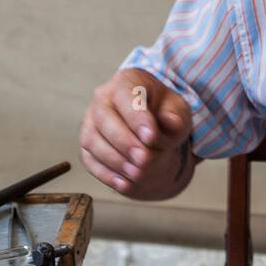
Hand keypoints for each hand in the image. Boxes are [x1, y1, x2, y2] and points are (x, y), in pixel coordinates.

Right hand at [79, 68, 194, 199]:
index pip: (126, 95)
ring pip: (92, 140)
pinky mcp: (88, 145)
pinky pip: (89, 160)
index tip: (151, 137)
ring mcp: (91, 122)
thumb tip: (169, 124)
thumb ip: (175, 117)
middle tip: (144, 159)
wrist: (153, 127)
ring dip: (115, 160)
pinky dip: (106, 174)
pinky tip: (124, 183)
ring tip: (137, 173)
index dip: (136, 117)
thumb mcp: (178, 110)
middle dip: (124, 141)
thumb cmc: (164, 112)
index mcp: (127, 81)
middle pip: (104, 118)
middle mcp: (103, 99)